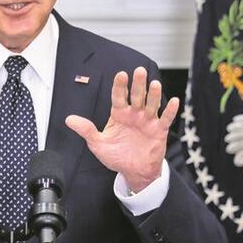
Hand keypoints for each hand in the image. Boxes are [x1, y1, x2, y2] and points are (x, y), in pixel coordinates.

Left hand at [65, 67, 179, 192]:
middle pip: (136, 96)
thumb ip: (86, 130)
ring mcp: (147, 121)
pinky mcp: (159, 130)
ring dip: (153, 95)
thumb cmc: (116, 156)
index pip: (118, 96)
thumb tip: (69, 119)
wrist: (133, 171)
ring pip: (151, 104)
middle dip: (138, 84)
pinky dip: (170, 110)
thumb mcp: (98, 144)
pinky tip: (173, 101)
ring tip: (154, 84)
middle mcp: (134, 114)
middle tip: (139, 71)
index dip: (119, 86)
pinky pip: (165, 119)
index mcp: (119, 114)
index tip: (120, 75)